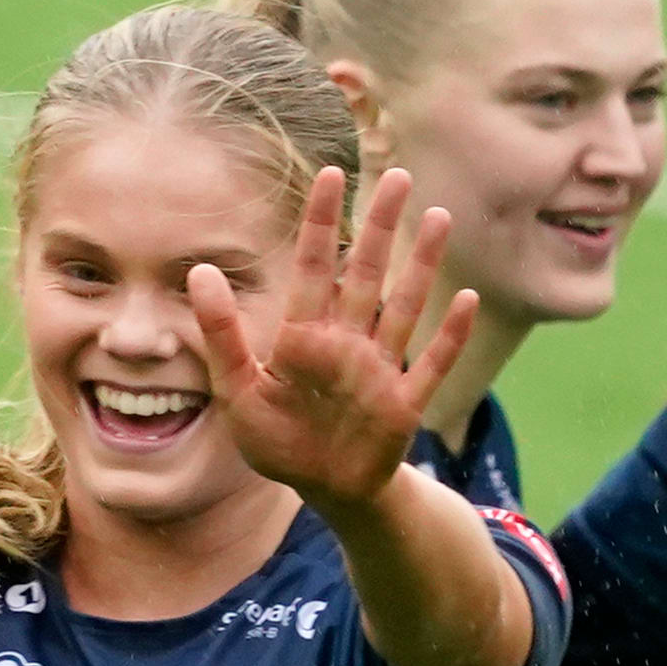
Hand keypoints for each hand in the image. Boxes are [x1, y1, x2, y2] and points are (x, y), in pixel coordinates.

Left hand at [188, 165, 478, 511]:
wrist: (322, 492)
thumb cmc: (278, 441)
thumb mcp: (237, 390)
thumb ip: (222, 333)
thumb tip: (200, 270)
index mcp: (304, 336)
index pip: (315, 265)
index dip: (324, 221)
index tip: (333, 173)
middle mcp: (347, 343)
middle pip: (367, 273)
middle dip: (382, 226)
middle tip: (398, 175)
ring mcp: (379, 371)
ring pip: (404, 306)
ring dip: (421, 265)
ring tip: (437, 216)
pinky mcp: (403, 405)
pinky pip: (430, 365)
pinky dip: (448, 336)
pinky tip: (466, 299)